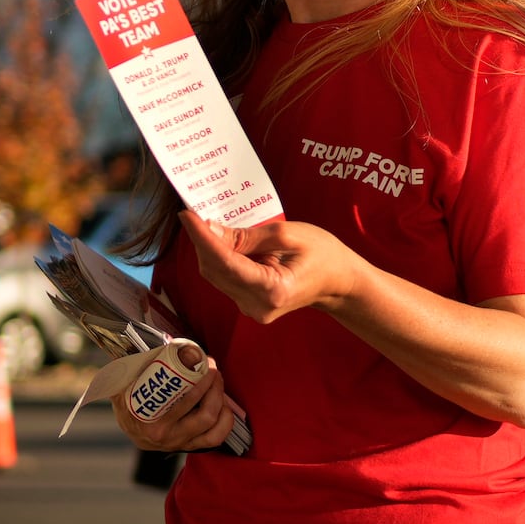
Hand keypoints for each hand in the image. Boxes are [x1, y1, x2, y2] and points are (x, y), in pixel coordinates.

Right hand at [110, 346, 233, 451]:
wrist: (128, 424)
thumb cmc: (128, 399)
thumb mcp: (124, 383)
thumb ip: (133, 366)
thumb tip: (154, 347)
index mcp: (150, 421)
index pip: (185, 403)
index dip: (201, 381)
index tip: (204, 362)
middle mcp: (167, 436)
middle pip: (205, 414)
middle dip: (215, 388)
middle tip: (212, 370)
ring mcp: (180, 442)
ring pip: (213, 426)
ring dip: (222, 402)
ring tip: (217, 385)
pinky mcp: (190, 445)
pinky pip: (215, 438)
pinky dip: (225, 422)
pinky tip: (224, 406)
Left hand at [179, 210, 362, 323]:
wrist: (337, 282)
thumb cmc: (322, 254)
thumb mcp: (288, 235)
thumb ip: (248, 236)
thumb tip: (211, 230)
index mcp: (272, 289)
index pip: (226, 263)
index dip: (202, 238)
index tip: (187, 215)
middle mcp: (256, 305)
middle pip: (215, 271)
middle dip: (203, 242)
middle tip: (194, 214)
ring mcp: (251, 309)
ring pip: (217, 275)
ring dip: (210, 249)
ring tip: (207, 225)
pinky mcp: (248, 304)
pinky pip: (226, 279)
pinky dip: (221, 259)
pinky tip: (224, 242)